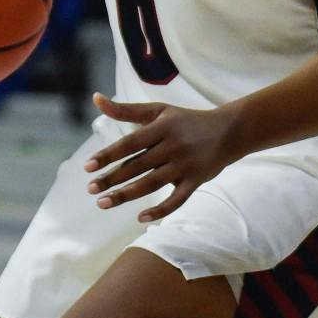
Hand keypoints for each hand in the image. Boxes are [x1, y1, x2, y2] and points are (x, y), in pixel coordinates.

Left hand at [83, 93, 237, 222]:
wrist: (229, 131)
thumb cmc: (187, 120)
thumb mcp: (159, 110)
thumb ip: (126, 110)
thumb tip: (95, 99)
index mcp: (162, 127)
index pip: (130, 144)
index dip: (108, 155)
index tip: (87, 167)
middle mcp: (173, 146)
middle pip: (137, 166)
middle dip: (111, 179)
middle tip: (91, 189)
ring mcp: (185, 165)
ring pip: (151, 183)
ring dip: (126, 195)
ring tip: (103, 203)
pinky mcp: (196, 180)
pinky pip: (177, 200)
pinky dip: (160, 210)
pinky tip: (141, 218)